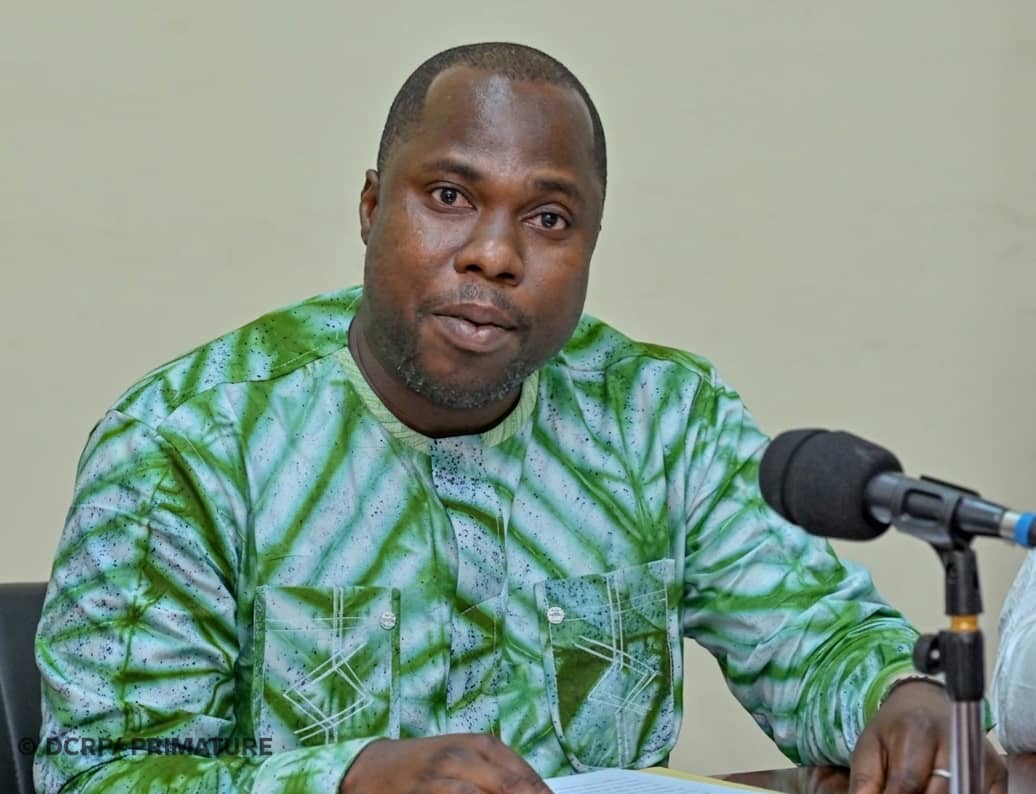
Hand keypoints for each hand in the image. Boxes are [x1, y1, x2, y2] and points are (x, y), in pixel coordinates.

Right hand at [339, 734, 552, 793]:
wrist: (372, 769)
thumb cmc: (426, 766)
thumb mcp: (465, 759)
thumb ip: (500, 775)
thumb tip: (537, 791)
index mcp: (482, 746)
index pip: (526, 777)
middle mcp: (463, 757)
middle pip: (512, 785)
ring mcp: (442, 777)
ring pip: (486, 793)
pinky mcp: (424, 793)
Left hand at [848, 681, 1006, 792]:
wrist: (926, 706)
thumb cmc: (894, 731)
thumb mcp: (870, 748)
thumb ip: (865, 780)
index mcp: (917, 730)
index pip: (907, 783)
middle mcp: (954, 741)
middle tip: (906, 791)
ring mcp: (981, 757)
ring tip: (922, 788)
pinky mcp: (998, 772)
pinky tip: (943, 791)